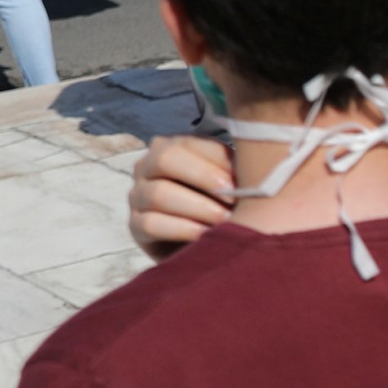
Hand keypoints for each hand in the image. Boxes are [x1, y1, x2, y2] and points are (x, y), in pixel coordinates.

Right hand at [127, 133, 235, 258]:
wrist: (205, 246)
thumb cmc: (222, 205)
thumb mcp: (231, 184)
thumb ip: (234, 169)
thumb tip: (251, 166)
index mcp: (171, 148)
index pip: (189, 142)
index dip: (219, 159)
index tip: (247, 177)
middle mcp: (148, 167)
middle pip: (165, 159)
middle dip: (203, 177)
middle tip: (234, 198)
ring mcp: (138, 196)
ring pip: (159, 193)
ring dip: (198, 207)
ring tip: (226, 220)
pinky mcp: (136, 226)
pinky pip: (152, 224)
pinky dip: (183, 229)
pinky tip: (206, 236)